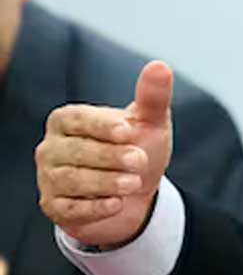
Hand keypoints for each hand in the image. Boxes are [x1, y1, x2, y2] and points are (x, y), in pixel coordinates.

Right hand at [36, 61, 174, 246]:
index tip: (127, 131)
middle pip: (75, 151)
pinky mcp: (54, 206)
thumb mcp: (150, 122)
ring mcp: (49, 178)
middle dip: (110, 157)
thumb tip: (160, 66)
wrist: (136, 191)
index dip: (101, 126)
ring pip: (72, 180)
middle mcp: (52, 147)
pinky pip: (70, 208)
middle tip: (139, 160)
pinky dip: (95, 207)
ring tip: (135, 183)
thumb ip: (153, 96)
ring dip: (106, 182)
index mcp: (68, 119)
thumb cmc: (137, 147)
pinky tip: (117, 203)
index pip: (77, 119)